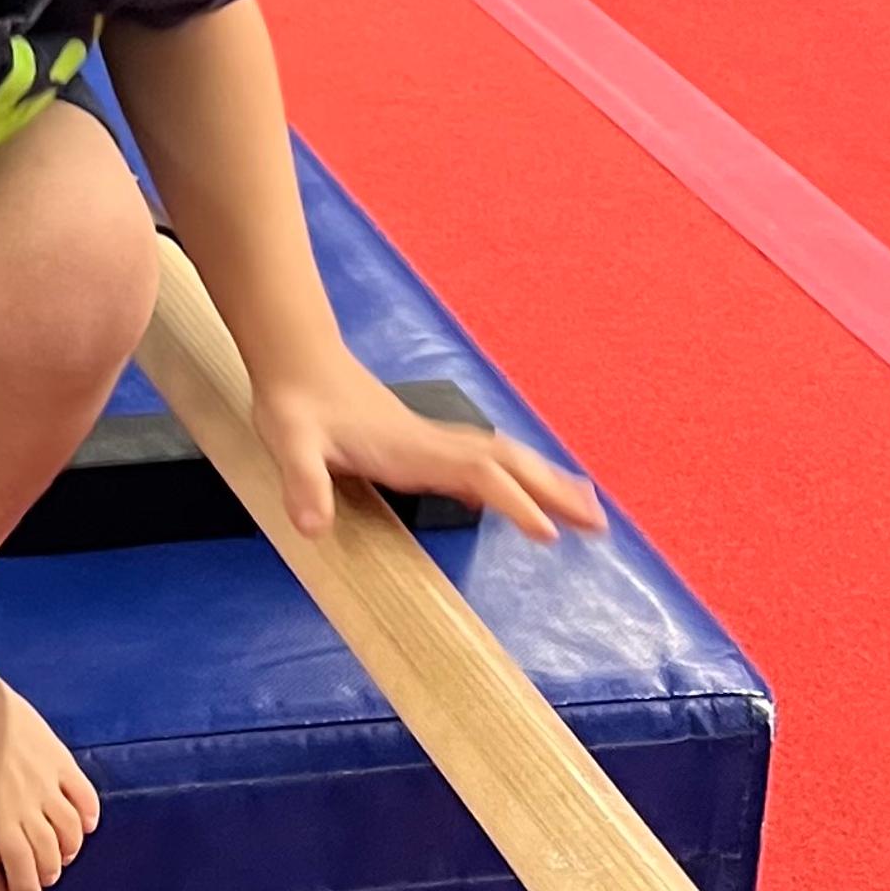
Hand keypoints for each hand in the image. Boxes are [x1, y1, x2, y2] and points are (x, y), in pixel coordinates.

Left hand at [250, 356, 605, 545]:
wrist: (296, 359)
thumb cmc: (294, 402)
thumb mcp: (289, 443)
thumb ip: (303, 482)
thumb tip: (313, 527)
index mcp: (412, 449)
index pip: (478, 474)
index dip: (513, 501)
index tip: (549, 532)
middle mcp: (432, 443)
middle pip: (508, 462)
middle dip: (554, 491)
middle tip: (600, 524)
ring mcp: (431, 440)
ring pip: (503, 459)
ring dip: (546, 481)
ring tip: (589, 509)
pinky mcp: (423, 441)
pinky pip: (485, 461)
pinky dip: (517, 477)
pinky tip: (527, 492)